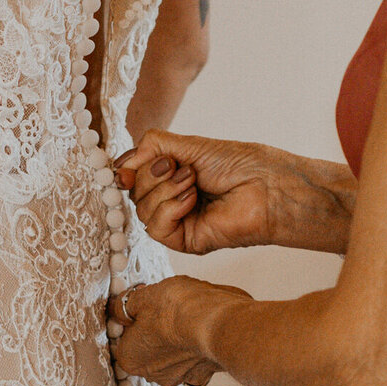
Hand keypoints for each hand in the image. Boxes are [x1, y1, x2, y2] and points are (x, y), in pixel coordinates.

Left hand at [108, 276, 248, 385]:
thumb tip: (119, 307)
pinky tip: (204, 326)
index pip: (123, 337)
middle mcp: (153, 374)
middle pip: (148, 348)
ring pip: (174, 354)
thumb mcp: (143, 296)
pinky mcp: (206, 373)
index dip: (132, 317)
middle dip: (155, 330)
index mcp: (130, 358)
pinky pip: (197, 357)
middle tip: (166, 307)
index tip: (143, 304)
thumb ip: (125, 305)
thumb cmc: (180, 310)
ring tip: (189, 313)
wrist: (223, 323)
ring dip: (178, 338)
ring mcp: (181, 376)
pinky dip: (199, 344)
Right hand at [113, 133, 283, 254]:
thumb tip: (119, 166)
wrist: (267, 186)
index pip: (133, 174)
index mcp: (171, 176)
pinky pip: (155, 228)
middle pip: (134, 191)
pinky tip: (191, 200)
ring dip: (165, 189)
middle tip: (180, 167)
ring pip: (141, 209)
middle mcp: (171, 199)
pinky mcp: (185, 241)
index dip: (127, 169)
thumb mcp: (188, 145)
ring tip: (193, 181)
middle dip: (152, 174)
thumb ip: (151, 147)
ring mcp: (178, 221)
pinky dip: (169, 209)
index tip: (128, 165)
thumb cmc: (238, 164)